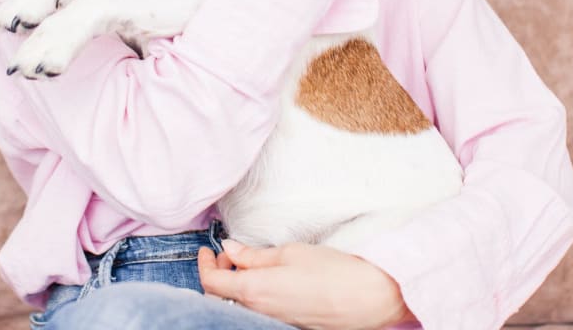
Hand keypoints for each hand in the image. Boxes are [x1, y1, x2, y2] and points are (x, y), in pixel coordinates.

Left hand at [198, 239, 413, 329]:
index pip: (212, 284)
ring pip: (240, 305)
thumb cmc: (332, 272)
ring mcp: (275, 321)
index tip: (206, 250)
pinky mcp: (289, 323)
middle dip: (218, 274)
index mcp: (255, 291)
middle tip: (227, 253)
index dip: (203, 265)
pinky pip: (259, 311)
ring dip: (235, 284)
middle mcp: (260, 312)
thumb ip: (254, 255)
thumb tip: (230, 249)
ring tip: (246, 262)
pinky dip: (252, 294)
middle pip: (221, 297)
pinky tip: (265, 278)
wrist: (368, 298)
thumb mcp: (289, 253)